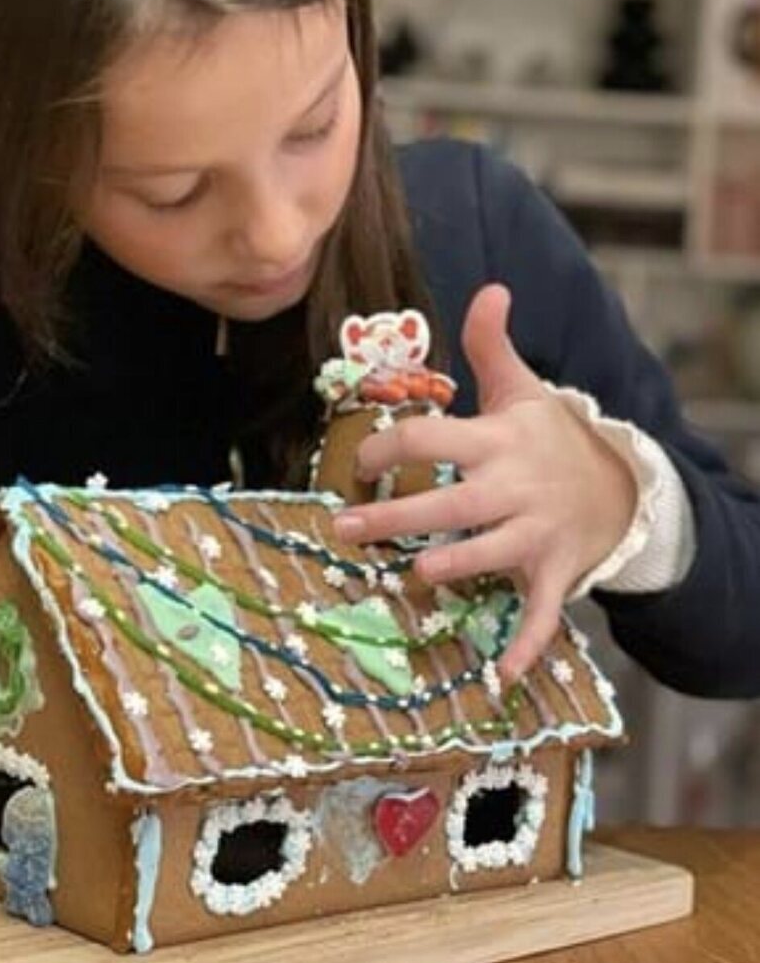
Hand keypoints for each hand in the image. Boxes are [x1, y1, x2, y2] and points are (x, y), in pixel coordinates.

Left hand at [333, 284, 636, 684]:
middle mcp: (511, 486)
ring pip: (486, 554)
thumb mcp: (523, 389)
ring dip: (448, 568)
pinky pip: (539, 613)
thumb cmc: (551, 438)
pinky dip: (524, 644)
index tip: (355, 462)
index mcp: (495, 441)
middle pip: (443, 501)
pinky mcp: (554, 571)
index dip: (385, 445)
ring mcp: (535, 532)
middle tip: (342, 530)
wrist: (621, 485)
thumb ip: (493, 344)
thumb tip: (491, 287)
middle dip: (390, 517)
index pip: (429, 436)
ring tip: (408, 576)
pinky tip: (500, 676)